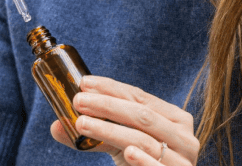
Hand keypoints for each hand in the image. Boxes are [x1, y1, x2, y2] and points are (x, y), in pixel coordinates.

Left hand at [50, 75, 198, 165]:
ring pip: (145, 139)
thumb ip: (96, 135)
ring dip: (111, 129)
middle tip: (78, 101)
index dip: (111, 89)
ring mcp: (185, 159)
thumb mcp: (123, 146)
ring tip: (83, 124)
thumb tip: (56, 126)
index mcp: (174, 118)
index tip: (83, 84)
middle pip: (142, 114)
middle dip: (107, 105)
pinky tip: (127, 152)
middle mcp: (184, 135)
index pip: (139, 97)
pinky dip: (143, 159)